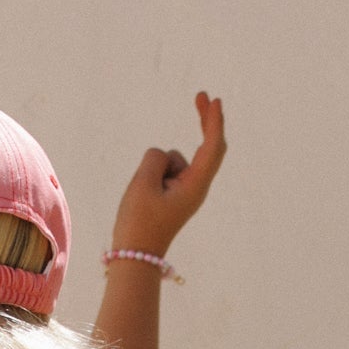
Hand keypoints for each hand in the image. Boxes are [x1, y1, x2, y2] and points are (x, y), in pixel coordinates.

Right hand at [108, 92, 226, 259]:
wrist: (135, 254)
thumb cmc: (139, 221)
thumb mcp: (143, 183)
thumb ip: (156, 159)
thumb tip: (165, 155)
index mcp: (195, 186)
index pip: (212, 148)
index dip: (214, 122)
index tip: (213, 100)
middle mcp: (197, 187)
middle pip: (209, 147)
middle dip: (205, 121)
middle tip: (200, 94)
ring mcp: (187, 190)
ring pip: (173, 158)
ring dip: (156, 166)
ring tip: (146, 194)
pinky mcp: (177, 192)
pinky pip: (165, 167)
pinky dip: (154, 172)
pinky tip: (146, 193)